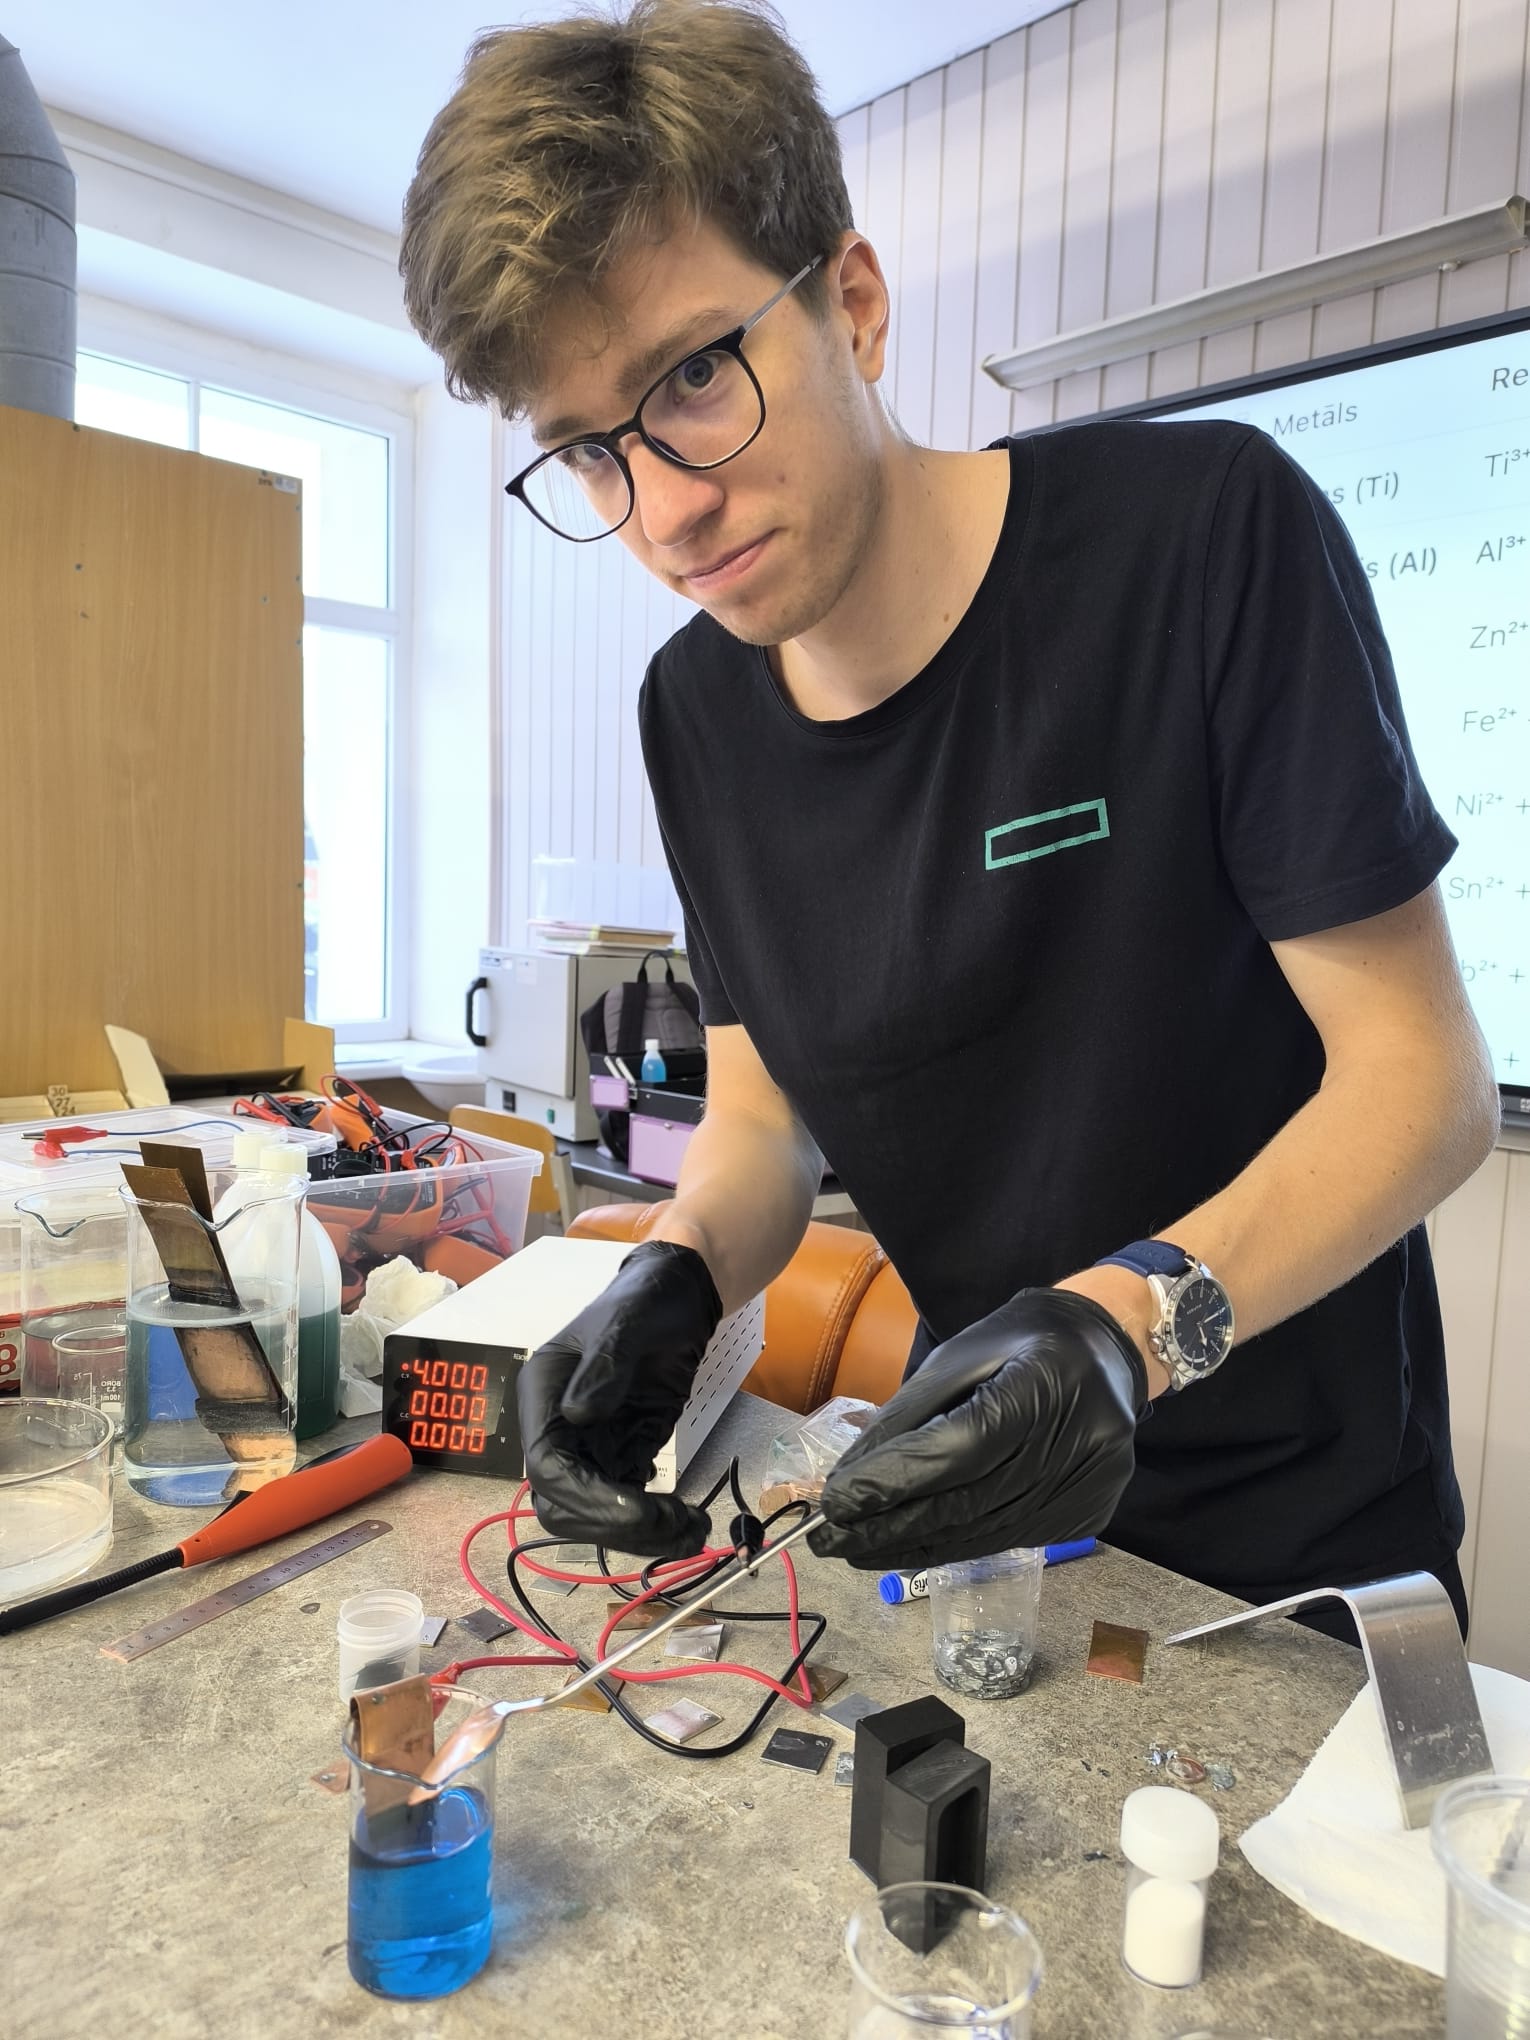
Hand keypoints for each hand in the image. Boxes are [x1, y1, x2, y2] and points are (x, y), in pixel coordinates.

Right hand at [517, 1240, 722, 1557]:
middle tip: (675, 1521)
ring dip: (641, 1532)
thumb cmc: (647, 1300)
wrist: (680, 1297)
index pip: (546, 1466)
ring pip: (597, 1515)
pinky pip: (627, 1504)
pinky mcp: (623, 1454)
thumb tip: (578, 1415)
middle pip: (565, 1504)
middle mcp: (560, 1429)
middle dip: (615, 1523)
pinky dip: (655, 1523)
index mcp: (545, 1395)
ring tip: (694, 1529)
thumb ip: (605, 1364)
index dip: (586, 1496)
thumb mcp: (628, 1321)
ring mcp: (591, 1447)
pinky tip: (690, 1520)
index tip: (638, 1506)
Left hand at [808, 1289, 1147, 1570]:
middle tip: (829, 1539)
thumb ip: (907, 1416)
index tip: (835, 1502)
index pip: (959, 1447)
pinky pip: (1008, 1540)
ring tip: (857, 1548)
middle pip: (968, 1501)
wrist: (1105, 1350)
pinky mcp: (1090, 1513)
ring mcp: (1090, 1484)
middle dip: (889, 1526)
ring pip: (985, 1534)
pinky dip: (954, 1546)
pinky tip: (912, 1546)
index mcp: (1044, 1381)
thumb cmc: (1020, 1343)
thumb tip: (849, 1477)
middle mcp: (1079, 1439)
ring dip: (913, 1547)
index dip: (895, 1480)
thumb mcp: (958, 1356)